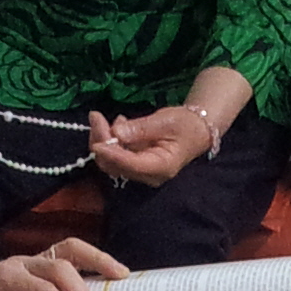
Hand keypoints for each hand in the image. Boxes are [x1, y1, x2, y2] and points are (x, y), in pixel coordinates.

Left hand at [0, 238, 127, 290]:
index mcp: (5, 278)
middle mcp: (22, 262)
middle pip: (59, 268)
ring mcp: (34, 258)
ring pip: (70, 249)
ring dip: (98, 262)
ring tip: (122, 277)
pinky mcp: (45, 260)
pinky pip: (73, 253)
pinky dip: (95, 260)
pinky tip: (114, 272)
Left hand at [90, 104, 212, 187]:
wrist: (195, 130)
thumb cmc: (184, 126)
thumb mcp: (165, 122)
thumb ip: (141, 128)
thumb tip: (116, 132)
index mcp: (161, 167)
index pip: (131, 165)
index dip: (112, 154)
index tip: (97, 142)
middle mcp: (147, 175)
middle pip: (114, 165)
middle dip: (101, 142)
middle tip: (95, 116)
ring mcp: (139, 171)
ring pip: (110, 161)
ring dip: (101, 139)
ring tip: (103, 117)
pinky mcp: (133, 164)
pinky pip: (114, 156)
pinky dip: (108, 140)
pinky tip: (117, 124)